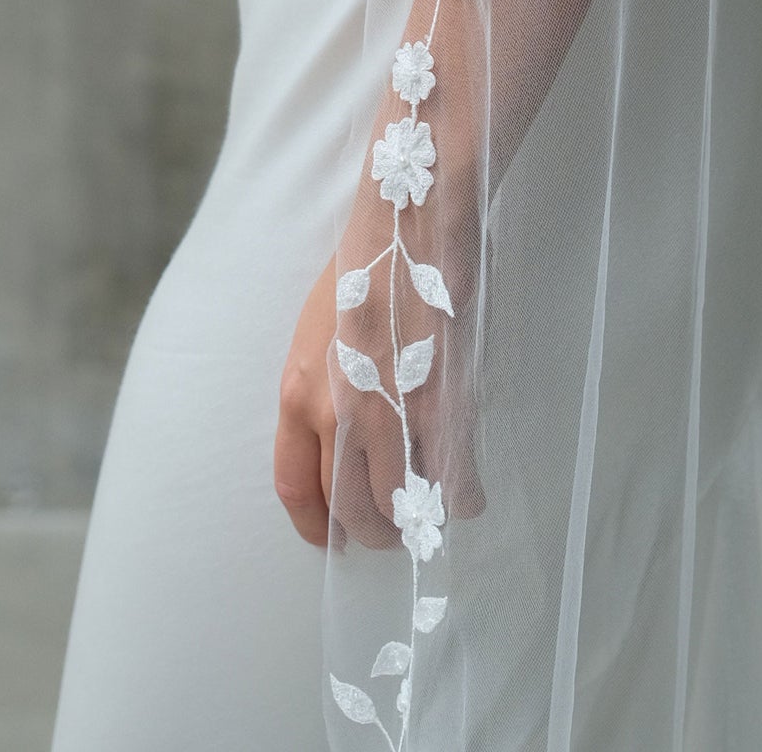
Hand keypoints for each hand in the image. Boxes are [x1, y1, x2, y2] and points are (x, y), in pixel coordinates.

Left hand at [274, 186, 483, 554]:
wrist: (407, 225)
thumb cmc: (364, 265)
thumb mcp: (318, 330)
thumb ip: (321, 386)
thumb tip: (338, 432)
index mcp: (296, 394)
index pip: (293, 486)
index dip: (314, 523)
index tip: (330, 537)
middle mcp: (336, 417)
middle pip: (349, 510)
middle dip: (372, 532)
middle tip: (391, 530)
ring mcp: (390, 416)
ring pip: (399, 505)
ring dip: (416, 520)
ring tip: (430, 514)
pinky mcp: (440, 407)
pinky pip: (450, 481)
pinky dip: (461, 498)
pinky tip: (467, 497)